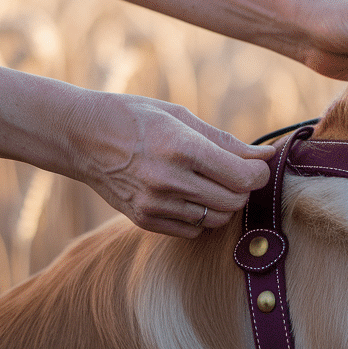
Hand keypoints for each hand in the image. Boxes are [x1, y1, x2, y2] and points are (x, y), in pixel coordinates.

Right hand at [64, 91, 273, 236]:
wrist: (81, 136)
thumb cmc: (136, 118)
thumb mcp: (182, 118)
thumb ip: (227, 141)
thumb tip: (266, 156)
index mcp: (182, 148)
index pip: (243, 177)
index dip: (259, 173)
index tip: (256, 165)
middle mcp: (168, 180)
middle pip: (234, 201)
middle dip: (244, 188)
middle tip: (235, 172)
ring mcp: (155, 204)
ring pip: (217, 219)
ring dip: (223, 203)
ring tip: (210, 181)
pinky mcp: (145, 220)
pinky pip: (193, 230)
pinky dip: (201, 217)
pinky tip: (189, 195)